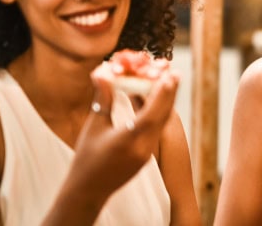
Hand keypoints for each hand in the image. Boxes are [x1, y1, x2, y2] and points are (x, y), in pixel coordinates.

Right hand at [68, 67, 178, 203]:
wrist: (88, 191)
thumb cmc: (86, 158)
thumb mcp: (94, 126)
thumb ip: (102, 99)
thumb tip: (103, 71)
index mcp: (128, 141)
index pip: (151, 114)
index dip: (161, 94)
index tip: (169, 75)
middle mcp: (143, 148)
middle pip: (162, 116)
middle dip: (169, 93)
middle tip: (174, 72)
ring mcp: (147, 153)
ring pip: (161, 122)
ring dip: (165, 101)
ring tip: (169, 81)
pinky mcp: (147, 155)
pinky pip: (156, 129)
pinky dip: (157, 113)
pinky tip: (156, 100)